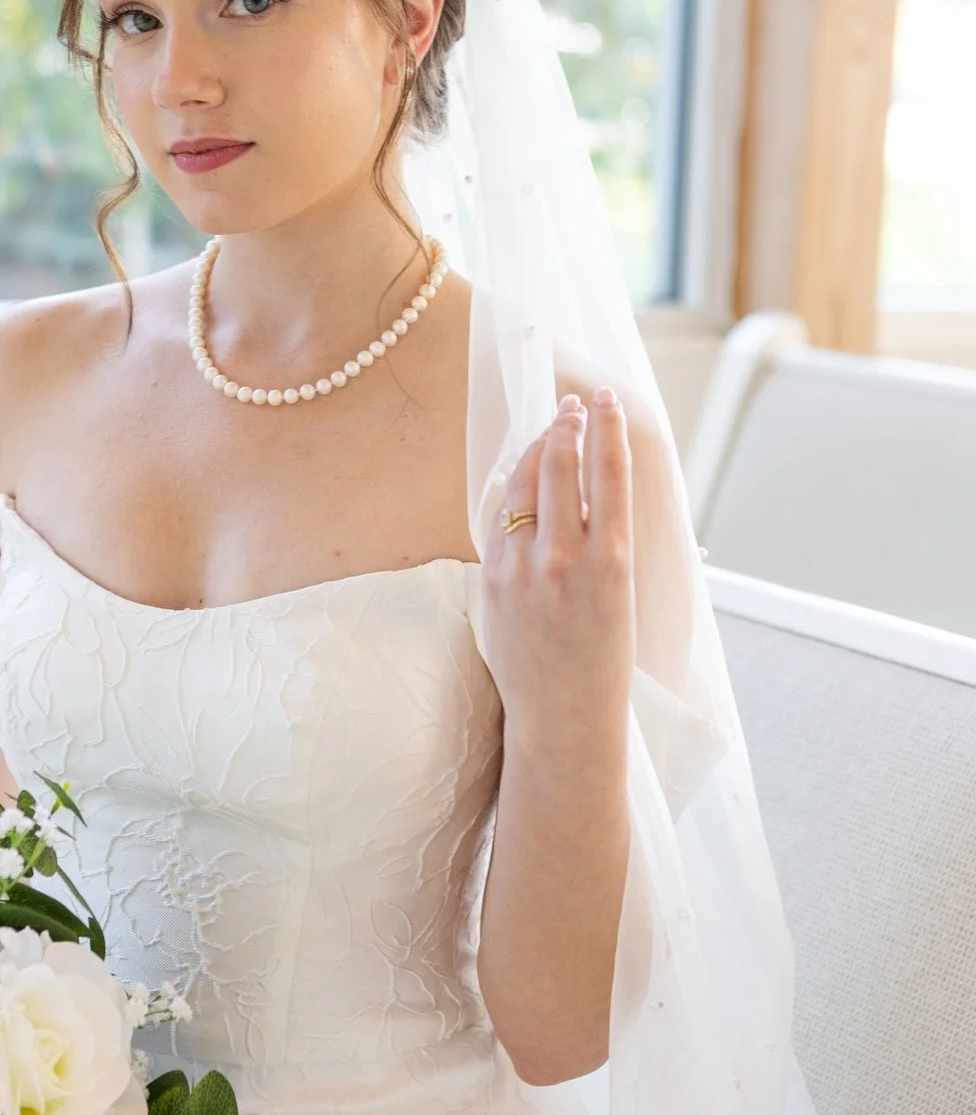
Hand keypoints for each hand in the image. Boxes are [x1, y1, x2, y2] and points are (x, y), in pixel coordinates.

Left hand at [480, 387, 634, 744]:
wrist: (564, 715)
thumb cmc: (605, 658)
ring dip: (536, 450)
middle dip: (565, 425)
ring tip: (548, 430)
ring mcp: (524, 569)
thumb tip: (589, 488)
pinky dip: (512, 491)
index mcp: (613, 561)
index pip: (608, 472)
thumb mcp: (622, 593)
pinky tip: (521, 474)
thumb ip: (606, 540)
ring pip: (524, 485)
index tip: (603, 398)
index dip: (605, 426)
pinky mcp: (493, 581)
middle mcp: (566, 559)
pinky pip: (500, 519)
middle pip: (561, 466)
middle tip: (570, 404)